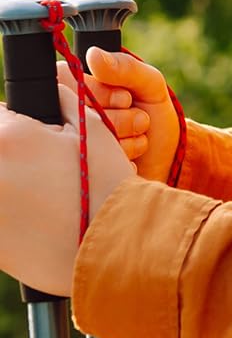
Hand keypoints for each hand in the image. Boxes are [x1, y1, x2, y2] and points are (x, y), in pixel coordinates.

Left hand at [0, 88, 133, 295]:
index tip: (36, 141)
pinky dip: (12, 213)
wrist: (113, 250)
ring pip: (0, 181)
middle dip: (14, 156)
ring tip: (41, 199)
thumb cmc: (107, 187)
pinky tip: (37, 222)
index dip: (19, 126)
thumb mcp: (94, 131)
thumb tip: (52, 87)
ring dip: (12, 183)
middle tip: (41, 171)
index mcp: (7, 137)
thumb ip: (65, 102)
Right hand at [71, 47, 181, 182]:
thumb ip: (126, 68)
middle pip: (75, 115)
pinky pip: (92, 164)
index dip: (100, 94)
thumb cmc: (154, 114)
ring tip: (139, 135)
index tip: (127, 98)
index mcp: (75, 89)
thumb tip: (93, 54)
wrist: (167, 156)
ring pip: (84, 141)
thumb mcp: (150, 85)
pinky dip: (119, 159)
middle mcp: (65, 116)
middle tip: (140, 119)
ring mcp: (70, 144)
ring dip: (122, 140)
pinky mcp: (80, 169)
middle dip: (117, 119)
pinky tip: (131, 156)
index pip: (68, 85)